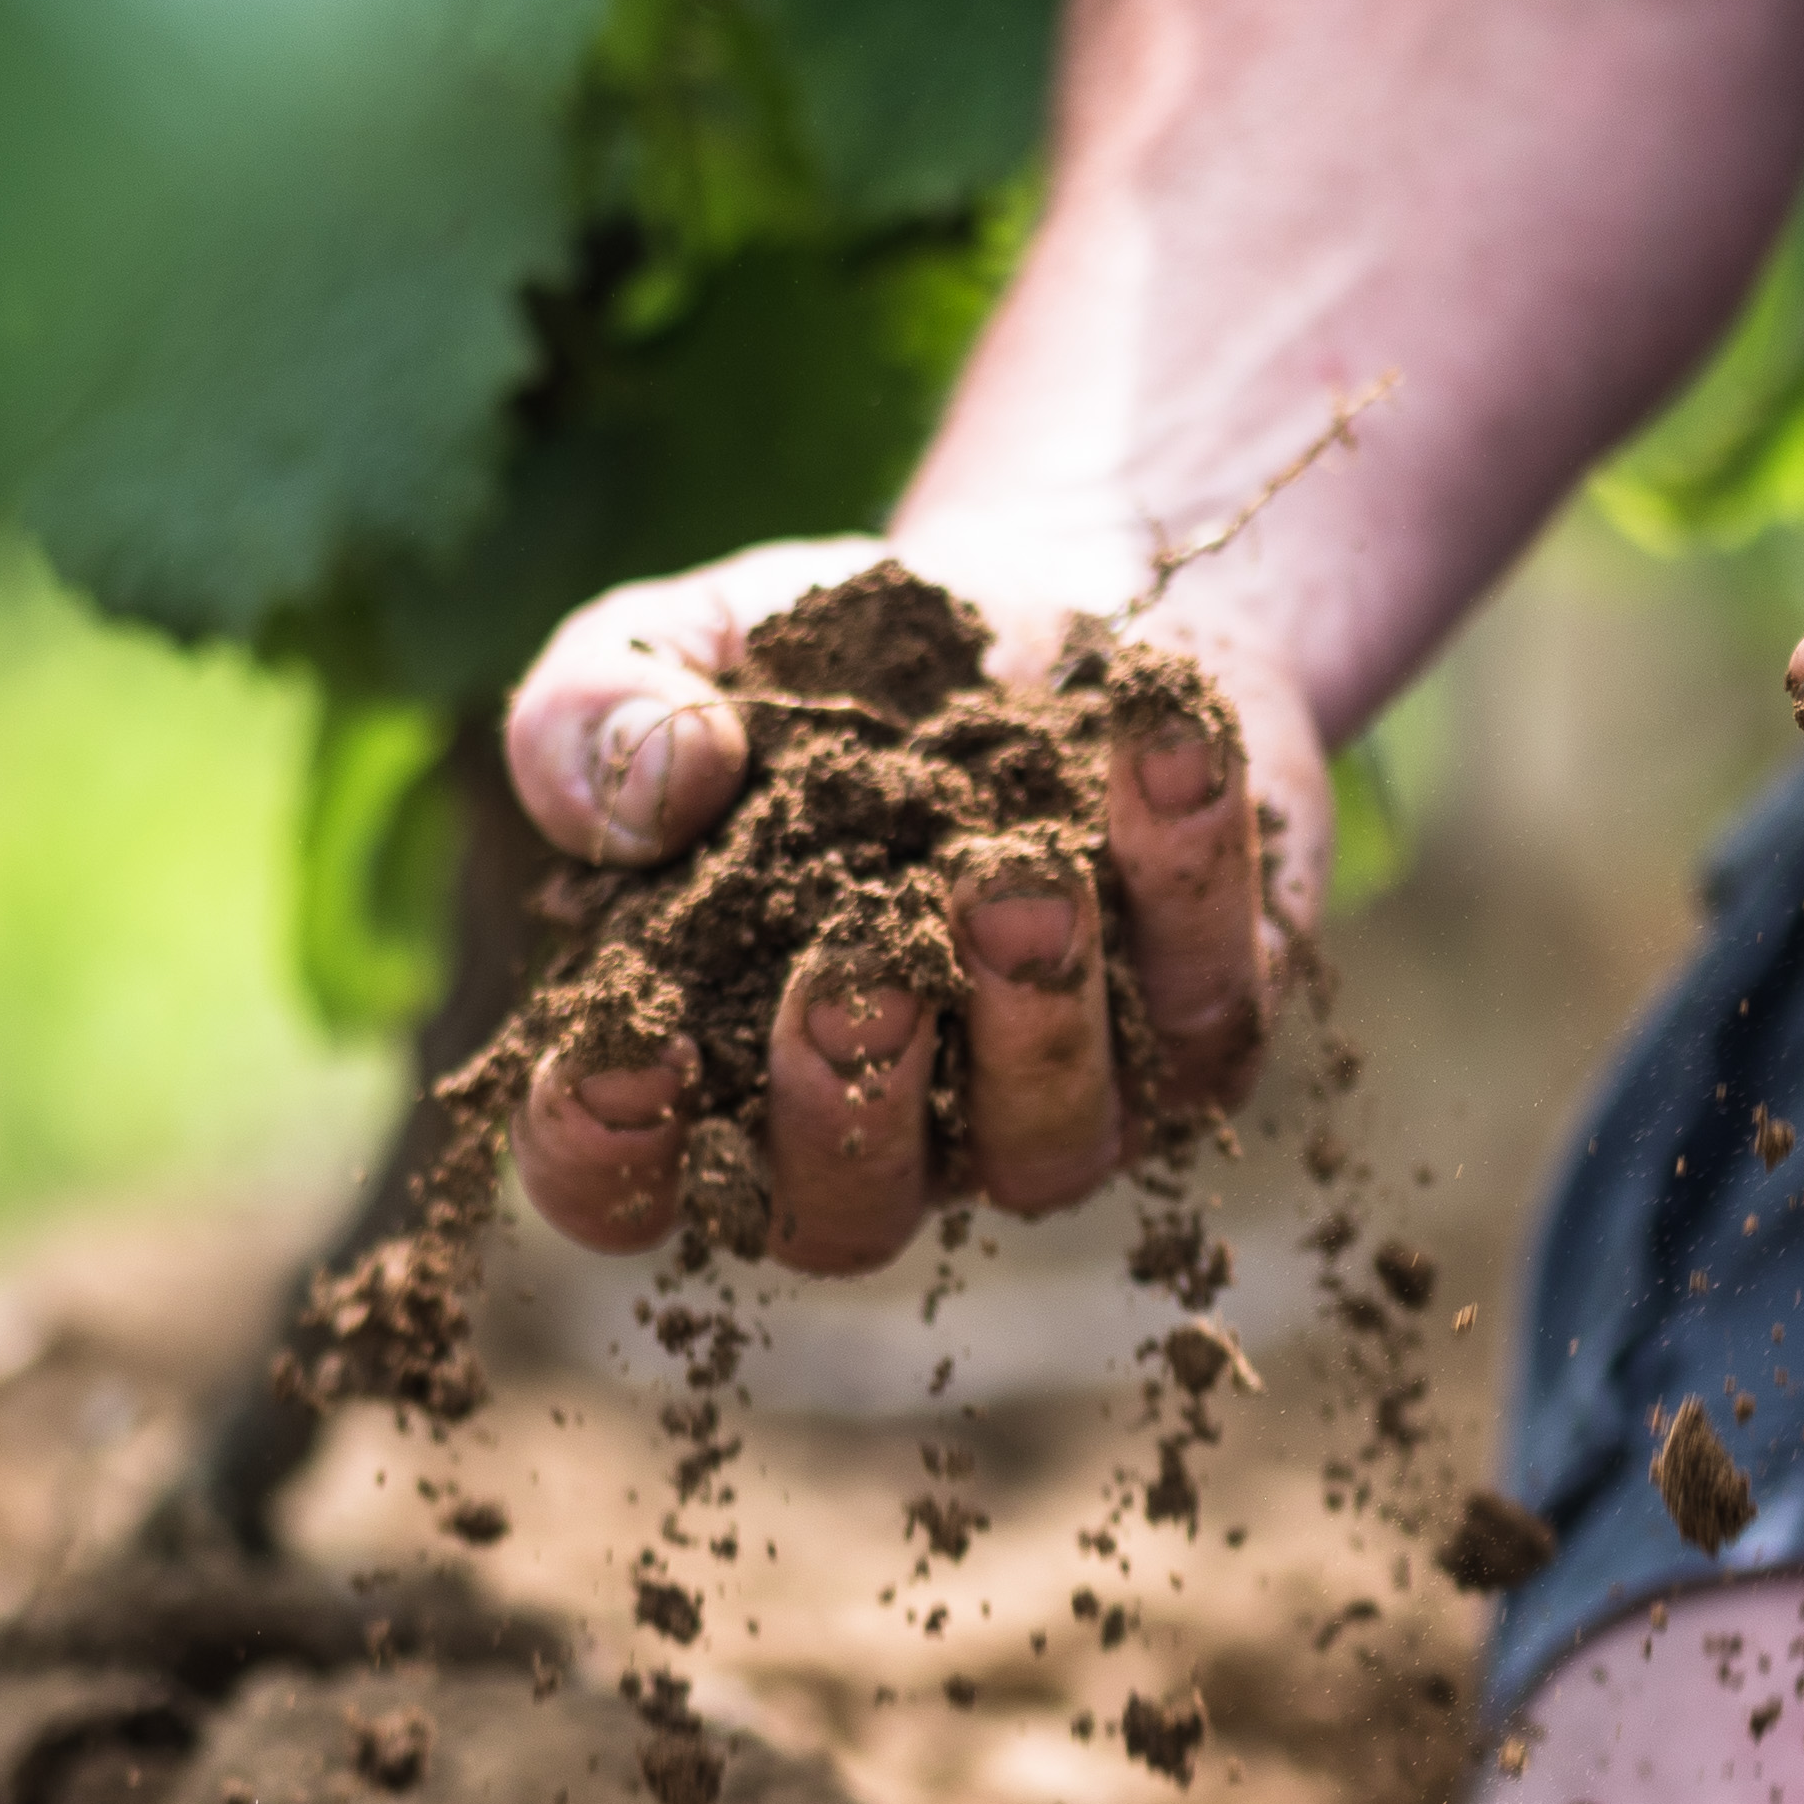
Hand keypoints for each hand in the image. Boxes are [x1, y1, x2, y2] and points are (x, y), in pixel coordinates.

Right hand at [494, 533, 1329, 1273]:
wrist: (1052, 592)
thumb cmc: (832, 666)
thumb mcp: (686, 643)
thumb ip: (596, 711)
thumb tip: (651, 789)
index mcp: (704, 1063)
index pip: (620, 1187)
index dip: (607, 1150)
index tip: (629, 1045)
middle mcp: (875, 1129)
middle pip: (846, 1210)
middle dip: (851, 1094)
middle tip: (860, 971)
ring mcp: (1044, 1102)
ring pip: (1046, 1142)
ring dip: (1034, 1013)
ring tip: (1018, 870)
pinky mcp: (1199, 1033)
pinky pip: (1207, 1002)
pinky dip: (1189, 871)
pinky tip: (1160, 748)